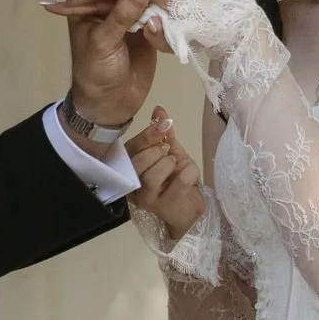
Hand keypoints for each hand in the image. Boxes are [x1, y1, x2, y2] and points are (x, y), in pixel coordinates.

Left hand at [40, 0, 167, 134]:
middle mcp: (108, 3)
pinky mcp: (145, 26)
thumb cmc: (96, 73)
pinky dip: (166, 11)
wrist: (109, 104)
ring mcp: (128, 14)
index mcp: (88, 3)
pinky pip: (157, 11)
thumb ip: (122, 15)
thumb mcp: (104, 43)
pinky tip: (174, 8)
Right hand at [129, 106, 205, 239]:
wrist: (190, 210)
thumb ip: (163, 133)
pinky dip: (189, 171)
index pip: (132, 146)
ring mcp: (145, 197)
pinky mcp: (163, 206)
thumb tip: (159, 109)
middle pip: (138, 160)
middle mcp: (131, 184)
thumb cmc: (176, 180)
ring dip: (170, 163)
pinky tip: (188, 176)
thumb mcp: (170, 153)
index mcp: (129, 167)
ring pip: (154, 173)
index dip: (148, 134)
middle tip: (168, 155)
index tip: (163, 123)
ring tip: (175, 167)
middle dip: (158, 151)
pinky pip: (179, 179)